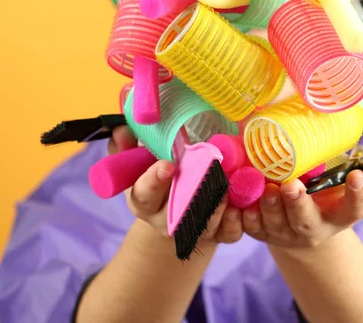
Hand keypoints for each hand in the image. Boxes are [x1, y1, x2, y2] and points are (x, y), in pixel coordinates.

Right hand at [108, 126, 243, 247]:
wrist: (175, 205)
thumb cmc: (155, 175)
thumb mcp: (136, 160)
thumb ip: (127, 144)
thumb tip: (122, 128)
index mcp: (144, 201)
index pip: (144, 195)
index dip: (154, 181)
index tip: (167, 165)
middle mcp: (167, 220)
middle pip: (177, 214)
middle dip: (193, 194)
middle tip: (207, 171)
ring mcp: (192, 229)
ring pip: (205, 225)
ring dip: (217, 205)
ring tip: (225, 184)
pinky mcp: (216, 233)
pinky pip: (227, 234)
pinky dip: (235, 222)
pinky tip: (241, 205)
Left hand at [242, 163, 362, 250]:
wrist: (303, 231)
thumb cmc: (330, 203)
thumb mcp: (353, 195)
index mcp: (340, 217)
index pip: (356, 208)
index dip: (359, 193)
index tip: (358, 175)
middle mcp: (313, 229)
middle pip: (306, 221)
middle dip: (299, 204)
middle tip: (293, 185)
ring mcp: (285, 234)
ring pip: (275, 224)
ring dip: (270, 207)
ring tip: (268, 188)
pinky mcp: (262, 233)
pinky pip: (250, 228)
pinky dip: (245, 217)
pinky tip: (242, 202)